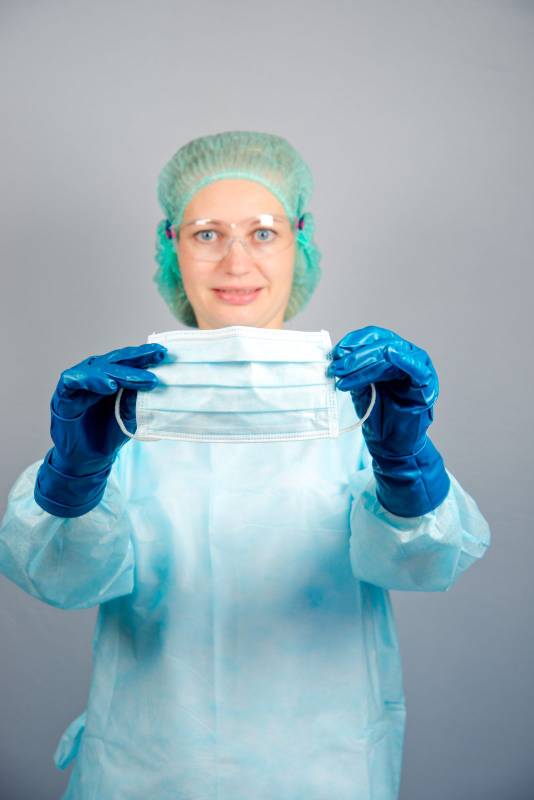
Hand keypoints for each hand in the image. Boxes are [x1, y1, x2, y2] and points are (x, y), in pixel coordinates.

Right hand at [49, 344, 167, 474]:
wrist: (87, 461)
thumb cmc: (107, 436)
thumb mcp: (129, 418)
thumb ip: (137, 401)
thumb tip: (153, 383)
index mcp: (111, 378)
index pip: (128, 362)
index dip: (144, 356)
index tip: (163, 353)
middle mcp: (94, 376)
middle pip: (115, 360)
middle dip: (137, 358)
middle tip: (156, 357)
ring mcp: (78, 384)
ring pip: (97, 368)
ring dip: (119, 372)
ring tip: (139, 379)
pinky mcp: (63, 396)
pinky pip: (73, 381)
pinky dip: (91, 380)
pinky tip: (109, 385)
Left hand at [327, 325, 449, 516]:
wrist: (390, 446)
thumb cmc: (378, 416)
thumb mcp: (359, 387)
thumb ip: (353, 370)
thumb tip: (335, 355)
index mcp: (391, 354)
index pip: (373, 337)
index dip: (353, 342)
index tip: (334, 354)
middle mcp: (406, 357)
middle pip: (381, 344)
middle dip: (355, 357)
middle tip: (335, 368)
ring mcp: (418, 369)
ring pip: (392, 354)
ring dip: (366, 363)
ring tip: (345, 376)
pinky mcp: (426, 386)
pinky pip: (418, 370)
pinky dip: (406, 360)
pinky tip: (392, 355)